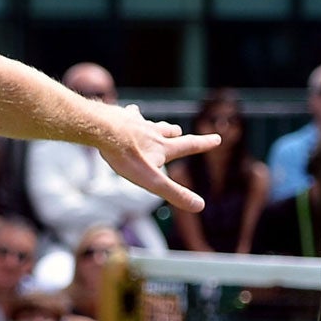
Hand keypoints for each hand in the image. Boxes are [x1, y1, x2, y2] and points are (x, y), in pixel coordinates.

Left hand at [98, 104, 212, 213]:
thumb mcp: (152, 181)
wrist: (103, 131)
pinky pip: (125, 115)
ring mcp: (135, 123)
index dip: (203, 143)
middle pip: (168, 131)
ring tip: (151, 125)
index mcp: (163, 147)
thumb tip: (200, 206)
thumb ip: (175, 193)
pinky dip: (128, 115)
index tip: (217, 138)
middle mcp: (152, 132)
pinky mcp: (118, 117)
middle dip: (175, 133)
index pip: (189, 145)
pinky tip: (124, 114)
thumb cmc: (127, 157)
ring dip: (153, 125)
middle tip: (178, 132)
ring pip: (149, 123)